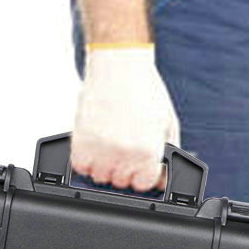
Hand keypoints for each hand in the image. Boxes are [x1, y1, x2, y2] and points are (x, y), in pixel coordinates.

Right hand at [72, 45, 179, 192]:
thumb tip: (164, 182)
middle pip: (120, 182)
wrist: (119, 64)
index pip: (143, 184)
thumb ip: (168, 155)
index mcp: (148, 152)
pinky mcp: (81, 142)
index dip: (140, 174)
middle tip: (122, 145)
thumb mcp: (167, 123)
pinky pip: (80, 167)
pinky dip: (85, 159)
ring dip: (102, 165)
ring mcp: (101, 150)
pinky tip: (94, 142)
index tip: (138, 163)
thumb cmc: (144, 90)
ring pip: (99, 177)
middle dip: (122, 168)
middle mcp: (125, 155)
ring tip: (108, 141)